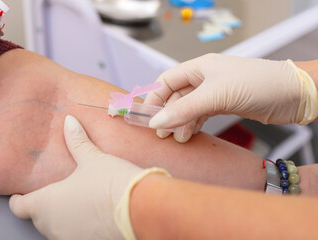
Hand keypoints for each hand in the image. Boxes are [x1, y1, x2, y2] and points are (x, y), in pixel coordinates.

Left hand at [9, 115, 168, 239]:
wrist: (140, 209)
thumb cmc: (110, 182)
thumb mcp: (92, 159)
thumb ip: (77, 141)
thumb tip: (69, 121)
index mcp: (47, 203)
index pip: (19, 207)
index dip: (18, 200)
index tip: (19, 195)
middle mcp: (53, 225)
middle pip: (38, 217)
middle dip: (43, 205)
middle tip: (54, 192)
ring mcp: (70, 237)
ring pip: (56, 227)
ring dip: (60, 217)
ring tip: (73, 202)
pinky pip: (73, 233)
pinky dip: (76, 225)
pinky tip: (90, 213)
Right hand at [144, 54, 317, 141]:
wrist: (292, 95)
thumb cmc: (256, 84)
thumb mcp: (215, 96)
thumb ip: (184, 110)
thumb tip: (156, 122)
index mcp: (200, 67)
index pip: (167, 80)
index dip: (155, 97)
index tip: (147, 117)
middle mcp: (205, 78)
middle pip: (176, 96)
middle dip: (168, 114)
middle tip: (162, 133)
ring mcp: (215, 92)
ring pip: (188, 108)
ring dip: (181, 123)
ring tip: (178, 138)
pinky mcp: (224, 105)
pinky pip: (201, 115)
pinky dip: (193, 125)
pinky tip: (190, 135)